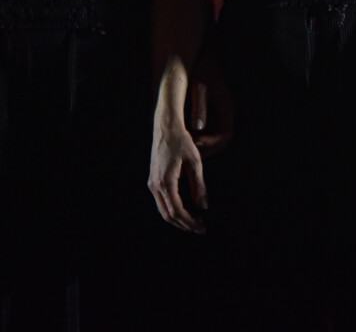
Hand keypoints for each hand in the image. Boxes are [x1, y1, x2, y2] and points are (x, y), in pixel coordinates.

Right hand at [148, 109, 207, 232]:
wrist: (166, 127)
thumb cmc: (182, 142)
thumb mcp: (195, 162)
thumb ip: (199, 185)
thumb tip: (203, 206)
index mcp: (165, 182)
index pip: (177, 211)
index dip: (189, 222)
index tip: (201, 227)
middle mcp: (155, 185)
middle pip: (168, 215)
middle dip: (184, 224)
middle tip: (199, 228)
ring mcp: (152, 183)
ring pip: (163, 210)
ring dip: (178, 218)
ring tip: (193, 221)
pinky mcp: (152, 180)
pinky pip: (161, 201)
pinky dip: (172, 209)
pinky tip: (185, 209)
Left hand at [188, 56, 233, 154]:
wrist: (202, 55)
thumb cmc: (201, 69)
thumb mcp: (199, 88)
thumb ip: (200, 107)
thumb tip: (198, 127)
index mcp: (227, 108)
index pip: (225, 136)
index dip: (211, 145)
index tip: (195, 146)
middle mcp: (225, 113)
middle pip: (220, 141)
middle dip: (205, 148)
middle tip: (187, 150)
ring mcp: (218, 113)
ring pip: (212, 136)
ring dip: (200, 143)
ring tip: (182, 144)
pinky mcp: (209, 111)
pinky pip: (205, 129)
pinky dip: (196, 135)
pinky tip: (181, 133)